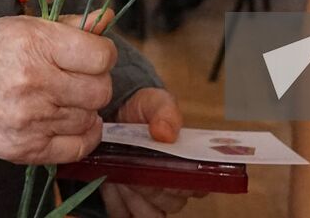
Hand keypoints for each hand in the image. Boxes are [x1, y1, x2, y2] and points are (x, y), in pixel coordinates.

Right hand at [0, 14, 115, 164]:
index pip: (101, 57)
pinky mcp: (25, 148)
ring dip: (84, 108)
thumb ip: (69, 24)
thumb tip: (105, 18)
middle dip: (96, 82)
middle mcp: (36, 83)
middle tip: (79, 78)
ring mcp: (31, 120)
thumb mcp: (21, 25)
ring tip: (65, 98)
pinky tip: (70, 122)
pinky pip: (77, 147)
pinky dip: (82, 136)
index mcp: (36, 45)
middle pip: (101, 91)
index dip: (102, 54)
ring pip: (90, 118)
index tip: (92, 55)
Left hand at [100, 88, 203, 216]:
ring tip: (122, 172)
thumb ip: (165, 113)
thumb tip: (166, 133)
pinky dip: (116, 201)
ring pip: (151, 214)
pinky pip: (124, 215)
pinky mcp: (126, 207)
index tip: (164, 166)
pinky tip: (111, 181)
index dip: (182, 181)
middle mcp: (174, 188)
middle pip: (172, 202)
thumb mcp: (155, 102)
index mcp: (190, 164)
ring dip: (134, 196)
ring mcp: (151, 201)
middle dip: (151, 185)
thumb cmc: (142, 110)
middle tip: (135, 163)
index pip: (198, 186)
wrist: (113, 115)